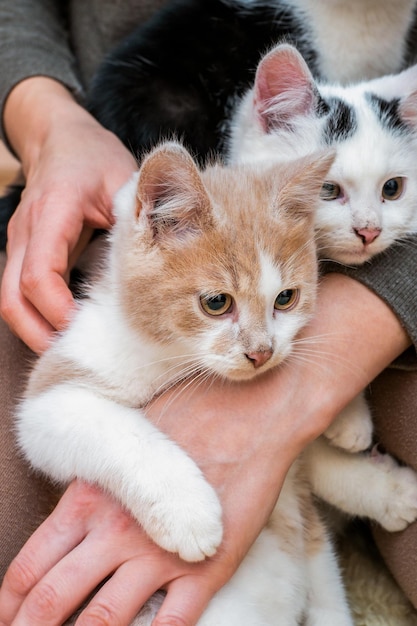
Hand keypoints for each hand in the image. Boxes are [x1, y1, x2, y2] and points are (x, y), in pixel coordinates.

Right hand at [0, 77, 136, 352]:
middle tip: (77, 352)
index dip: (59, 309)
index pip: (40, 276)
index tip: (88, 326)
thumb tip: (169, 255)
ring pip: (10, 299)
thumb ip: (139, 215)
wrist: (59, 138)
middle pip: (13, 299)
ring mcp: (19, 242)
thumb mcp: (122, 180)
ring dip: (35, 328)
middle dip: (40, 333)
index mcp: (52, 214)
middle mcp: (27, 231)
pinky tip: (63, 325)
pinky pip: (17, 291)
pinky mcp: (23, 250)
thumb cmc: (92, 157)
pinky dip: (36, 314)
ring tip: (71, 346)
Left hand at [0, 371, 296, 625]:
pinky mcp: (205, 568)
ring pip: (104, 620)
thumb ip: (101, 477)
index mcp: (92, 497)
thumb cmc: (190, 412)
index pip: (33, 563)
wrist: (250, 412)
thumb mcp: (128, 437)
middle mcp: (116, 531)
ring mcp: (159, 553)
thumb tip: (79, 499)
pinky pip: (170, 625)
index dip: (12, 599)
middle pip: (54, 599)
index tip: (8, 616)